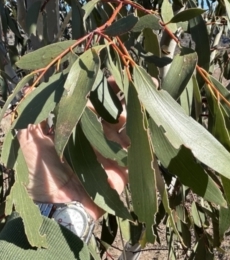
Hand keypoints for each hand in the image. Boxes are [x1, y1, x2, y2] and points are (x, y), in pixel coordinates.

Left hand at [17, 77, 128, 220]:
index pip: (89, 102)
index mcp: (76, 129)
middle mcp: (95, 135)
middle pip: (110, 108)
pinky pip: (136, 144)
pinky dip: (142, 131)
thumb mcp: (33, 147)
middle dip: (120, 93)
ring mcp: (111, 148)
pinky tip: (147, 116)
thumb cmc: (45, 178)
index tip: (105, 72)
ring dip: (133, 108)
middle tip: (130, 78)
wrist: (62, 209)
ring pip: (126, 123)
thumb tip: (33, 94)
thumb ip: (31, 123)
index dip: (96, 87)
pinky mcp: (124, 162)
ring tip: (139, 96)